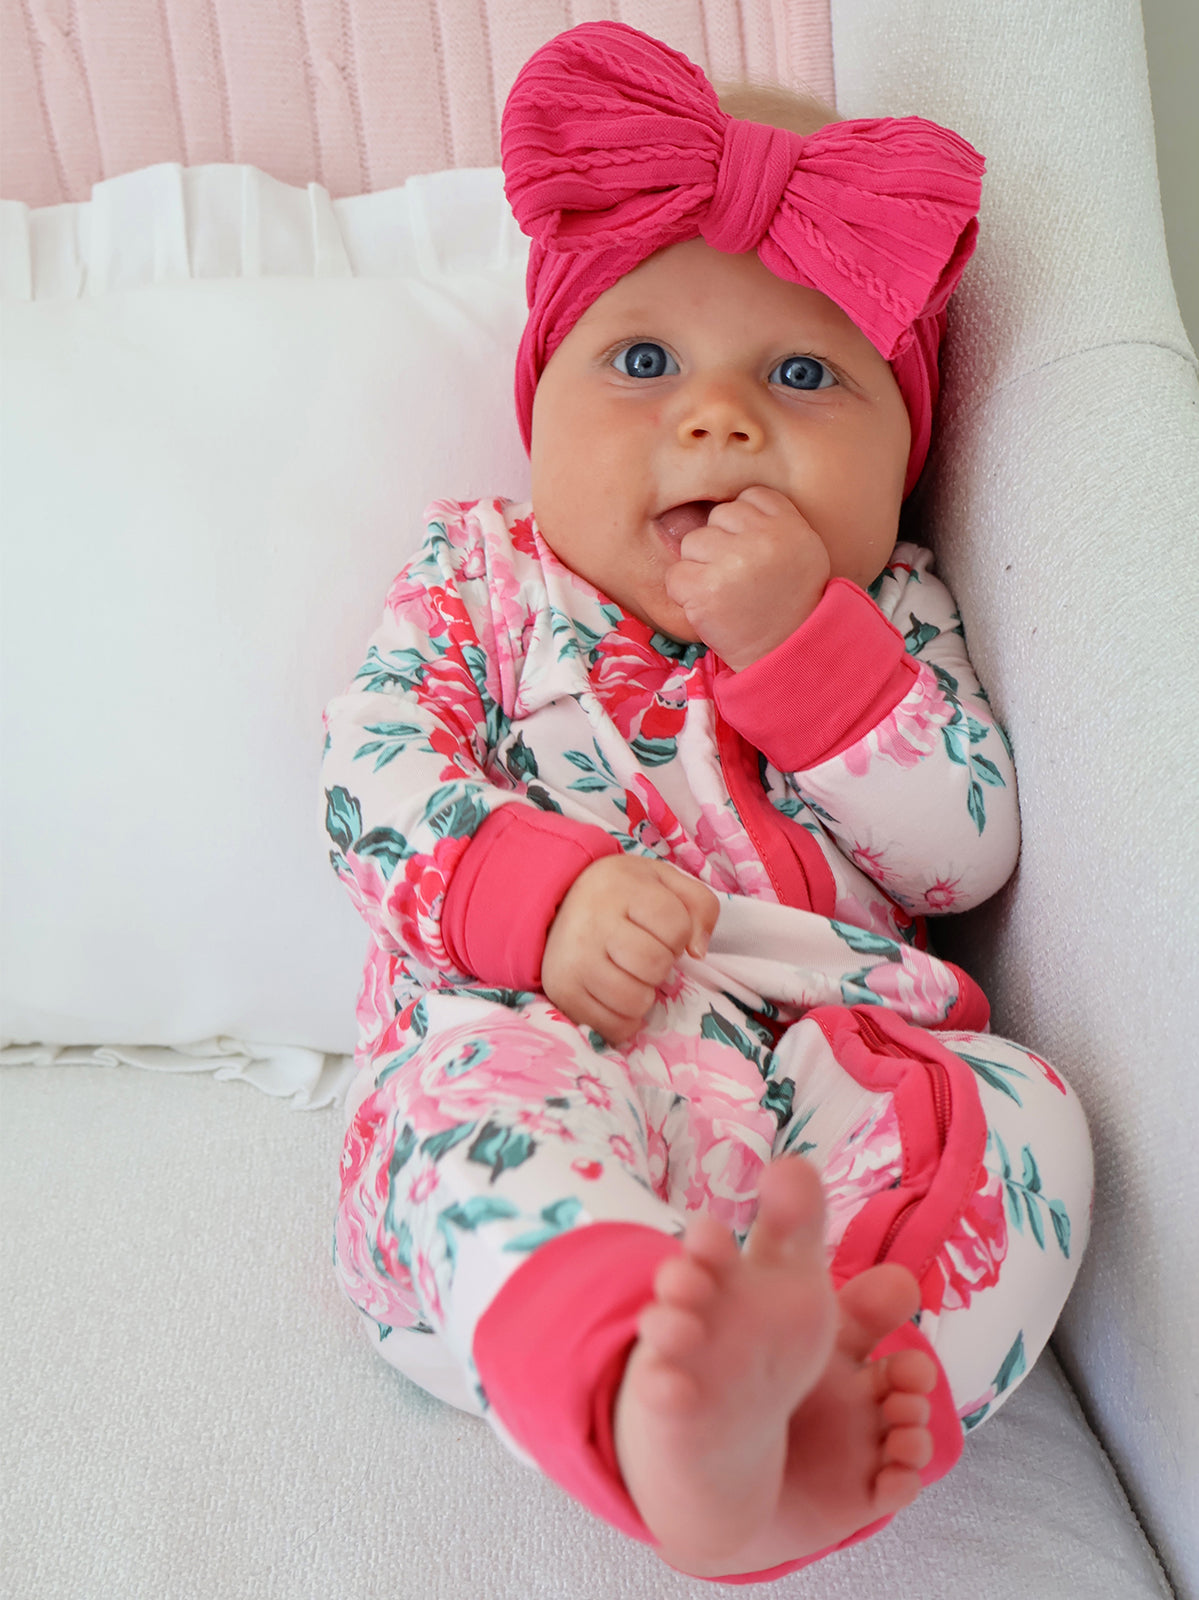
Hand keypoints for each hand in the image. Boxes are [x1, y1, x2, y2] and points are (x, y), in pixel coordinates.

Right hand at [541, 855, 719, 1045]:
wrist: (560, 904)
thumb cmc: (622, 895)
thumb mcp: (664, 881)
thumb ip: (700, 905)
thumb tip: (698, 952)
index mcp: (620, 886)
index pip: (675, 925)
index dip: (679, 935)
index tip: (662, 931)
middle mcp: (591, 922)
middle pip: (655, 965)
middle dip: (661, 965)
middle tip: (645, 955)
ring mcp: (574, 960)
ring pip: (634, 1000)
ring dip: (644, 994)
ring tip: (631, 975)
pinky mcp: (562, 991)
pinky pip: (613, 1026)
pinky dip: (625, 1019)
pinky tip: (618, 996)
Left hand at [663, 486, 830, 670]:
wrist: (786, 654)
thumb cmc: (791, 603)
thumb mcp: (803, 551)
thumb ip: (775, 522)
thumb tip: (733, 503)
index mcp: (790, 525)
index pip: (749, 498)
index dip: (743, 526)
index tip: (752, 553)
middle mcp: (763, 539)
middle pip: (717, 517)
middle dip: (721, 545)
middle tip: (738, 579)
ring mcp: (732, 562)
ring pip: (692, 542)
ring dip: (700, 568)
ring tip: (724, 593)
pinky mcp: (705, 589)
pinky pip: (675, 575)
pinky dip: (685, 593)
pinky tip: (709, 607)